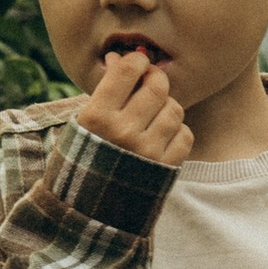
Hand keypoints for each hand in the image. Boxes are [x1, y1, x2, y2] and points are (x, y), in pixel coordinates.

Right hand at [75, 45, 193, 166]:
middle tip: (150, 86)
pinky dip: (177, 132)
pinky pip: (185, 135)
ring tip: (154, 116)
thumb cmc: (83, 158)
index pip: (128, 70)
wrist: (87, 211)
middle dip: (156, 81)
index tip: (136, 66)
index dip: (137, 62)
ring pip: (174, 109)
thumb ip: (104, 91)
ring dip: (167, 107)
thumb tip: (122, 58)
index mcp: (97, 117)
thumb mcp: (82, 124)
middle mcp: (123, 132)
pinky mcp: (165, 168)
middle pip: (157, 86)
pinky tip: (162, 136)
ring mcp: (146, 151)